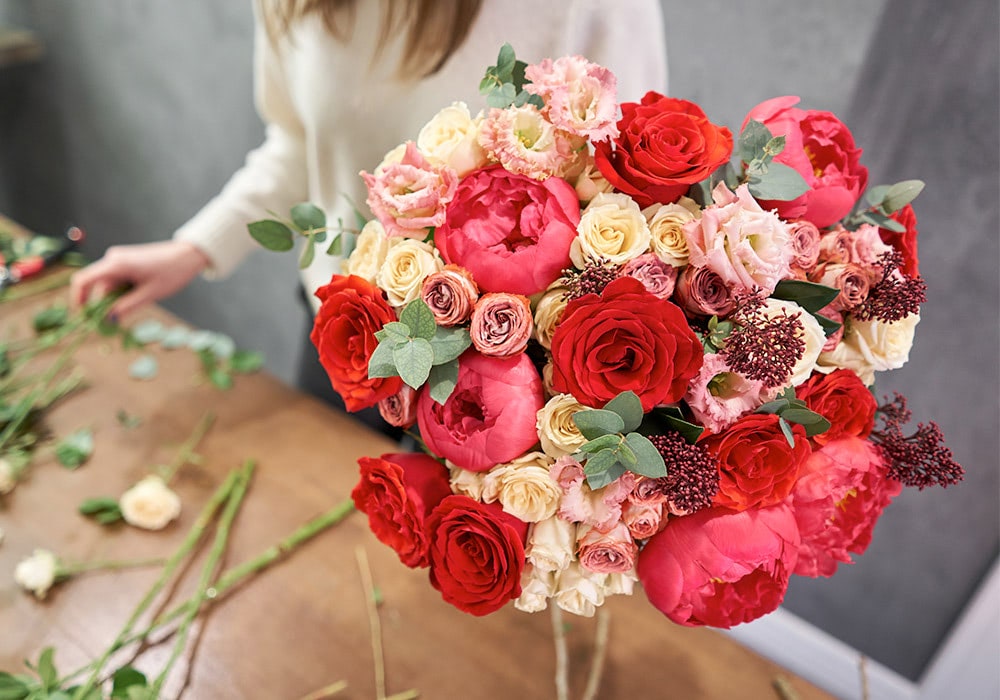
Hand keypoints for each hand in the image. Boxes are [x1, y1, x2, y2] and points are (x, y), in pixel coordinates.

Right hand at [70, 240, 210, 319]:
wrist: (188, 255)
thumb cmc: (172, 272)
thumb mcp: (149, 294)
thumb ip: (126, 307)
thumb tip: (108, 320)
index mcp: (116, 264)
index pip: (83, 280)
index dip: (78, 299)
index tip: (84, 317)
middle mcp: (113, 258)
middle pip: (97, 286)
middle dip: (103, 304)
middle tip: (116, 322)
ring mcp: (119, 258)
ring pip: (108, 284)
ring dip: (116, 298)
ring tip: (139, 301)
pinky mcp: (126, 261)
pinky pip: (117, 279)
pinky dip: (122, 290)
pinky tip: (139, 294)